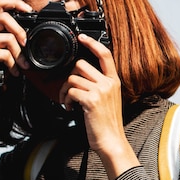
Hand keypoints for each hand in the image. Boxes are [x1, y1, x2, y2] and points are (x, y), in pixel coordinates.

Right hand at [0, 0, 31, 146]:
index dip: (15, 3)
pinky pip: (4, 54)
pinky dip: (13, 64)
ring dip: (19, 53)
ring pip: (6, 37)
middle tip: (27, 44)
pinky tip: (14, 73)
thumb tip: (30, 34)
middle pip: (3, 17)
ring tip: (23, 66)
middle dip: (20, 30)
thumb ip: (11, 39)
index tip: (29, 11)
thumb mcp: (5, 52)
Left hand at [60, 34, 138, 179]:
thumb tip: (82, 79)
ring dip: (65, 91)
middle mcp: (108, 83)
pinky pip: (71, 91)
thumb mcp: (109, 101)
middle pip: (81, 65)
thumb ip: (100, 87)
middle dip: (69, 76)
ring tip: (68, 102)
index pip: (105, 54)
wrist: (112, 141)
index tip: (81, 38)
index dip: (92, 43)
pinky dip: (65, 100)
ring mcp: (100, 91)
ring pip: (73, 78)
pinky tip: (69, 108)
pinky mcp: (91, 101)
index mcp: (114, 81)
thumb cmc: (108, 125)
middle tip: (67, 90)